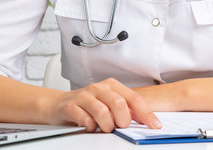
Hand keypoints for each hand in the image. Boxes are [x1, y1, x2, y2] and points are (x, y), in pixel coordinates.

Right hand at [46, 78, 161, 132]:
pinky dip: (91, 127)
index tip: (155, 125)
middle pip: (119, 104)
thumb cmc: (87, 105)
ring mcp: (84, 95)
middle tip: (120, 127)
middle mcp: (99, 87)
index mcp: (112, 86)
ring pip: (103, 112)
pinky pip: (86, 120)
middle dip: (123, 120)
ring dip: (106, 126)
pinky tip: (90, 127)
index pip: (134, 98)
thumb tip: (145, 120)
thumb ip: (125, 109)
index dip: (146, 113)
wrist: (57, 104)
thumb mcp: (108, 103)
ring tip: (104, 128)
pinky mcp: (71, 106)